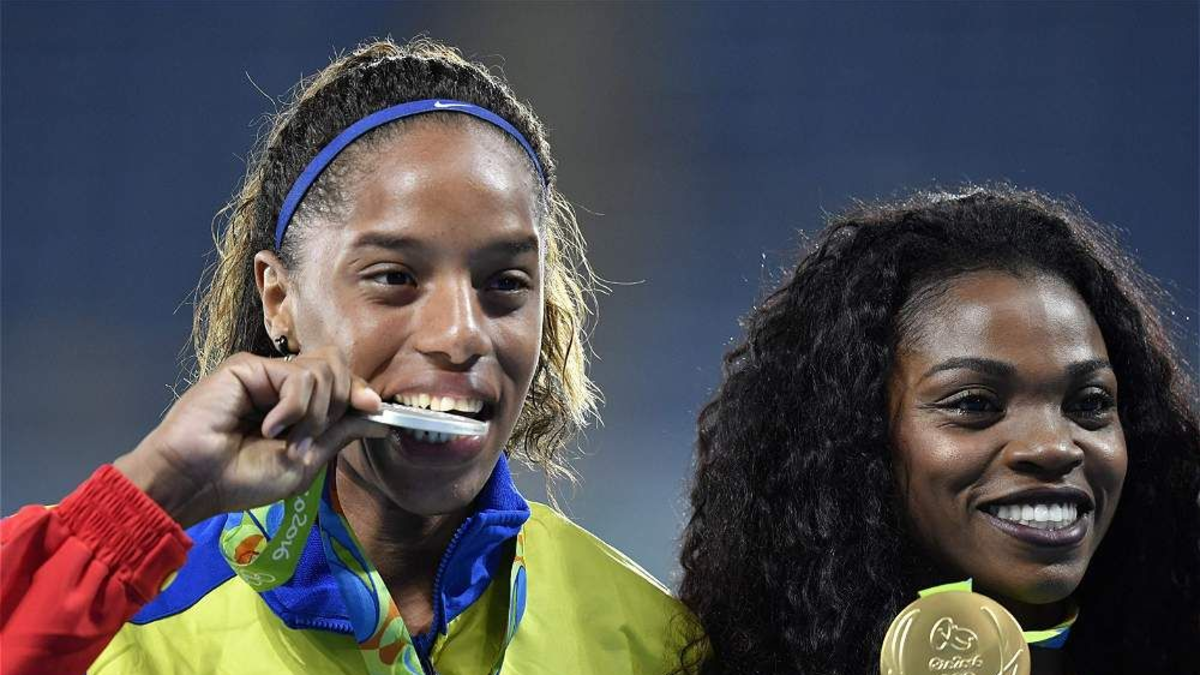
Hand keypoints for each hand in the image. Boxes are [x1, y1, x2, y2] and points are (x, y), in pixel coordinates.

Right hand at [114, 347, 384, 527]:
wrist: (196, 482)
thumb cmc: (242, 479)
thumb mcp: (304, 461)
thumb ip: (340, 433)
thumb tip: (381, 416)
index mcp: (297, 405)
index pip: (342, 382)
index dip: (360, 393)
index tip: (375, 410)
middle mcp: (283, 384)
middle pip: (337, 367)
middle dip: (337, 405)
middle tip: (308, 439)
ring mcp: (265, 373)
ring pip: (323, 370)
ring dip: (313, 414)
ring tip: (284, 438)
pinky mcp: (248, 367)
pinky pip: (298, 377)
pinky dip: (293, 409)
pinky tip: (268, 428)